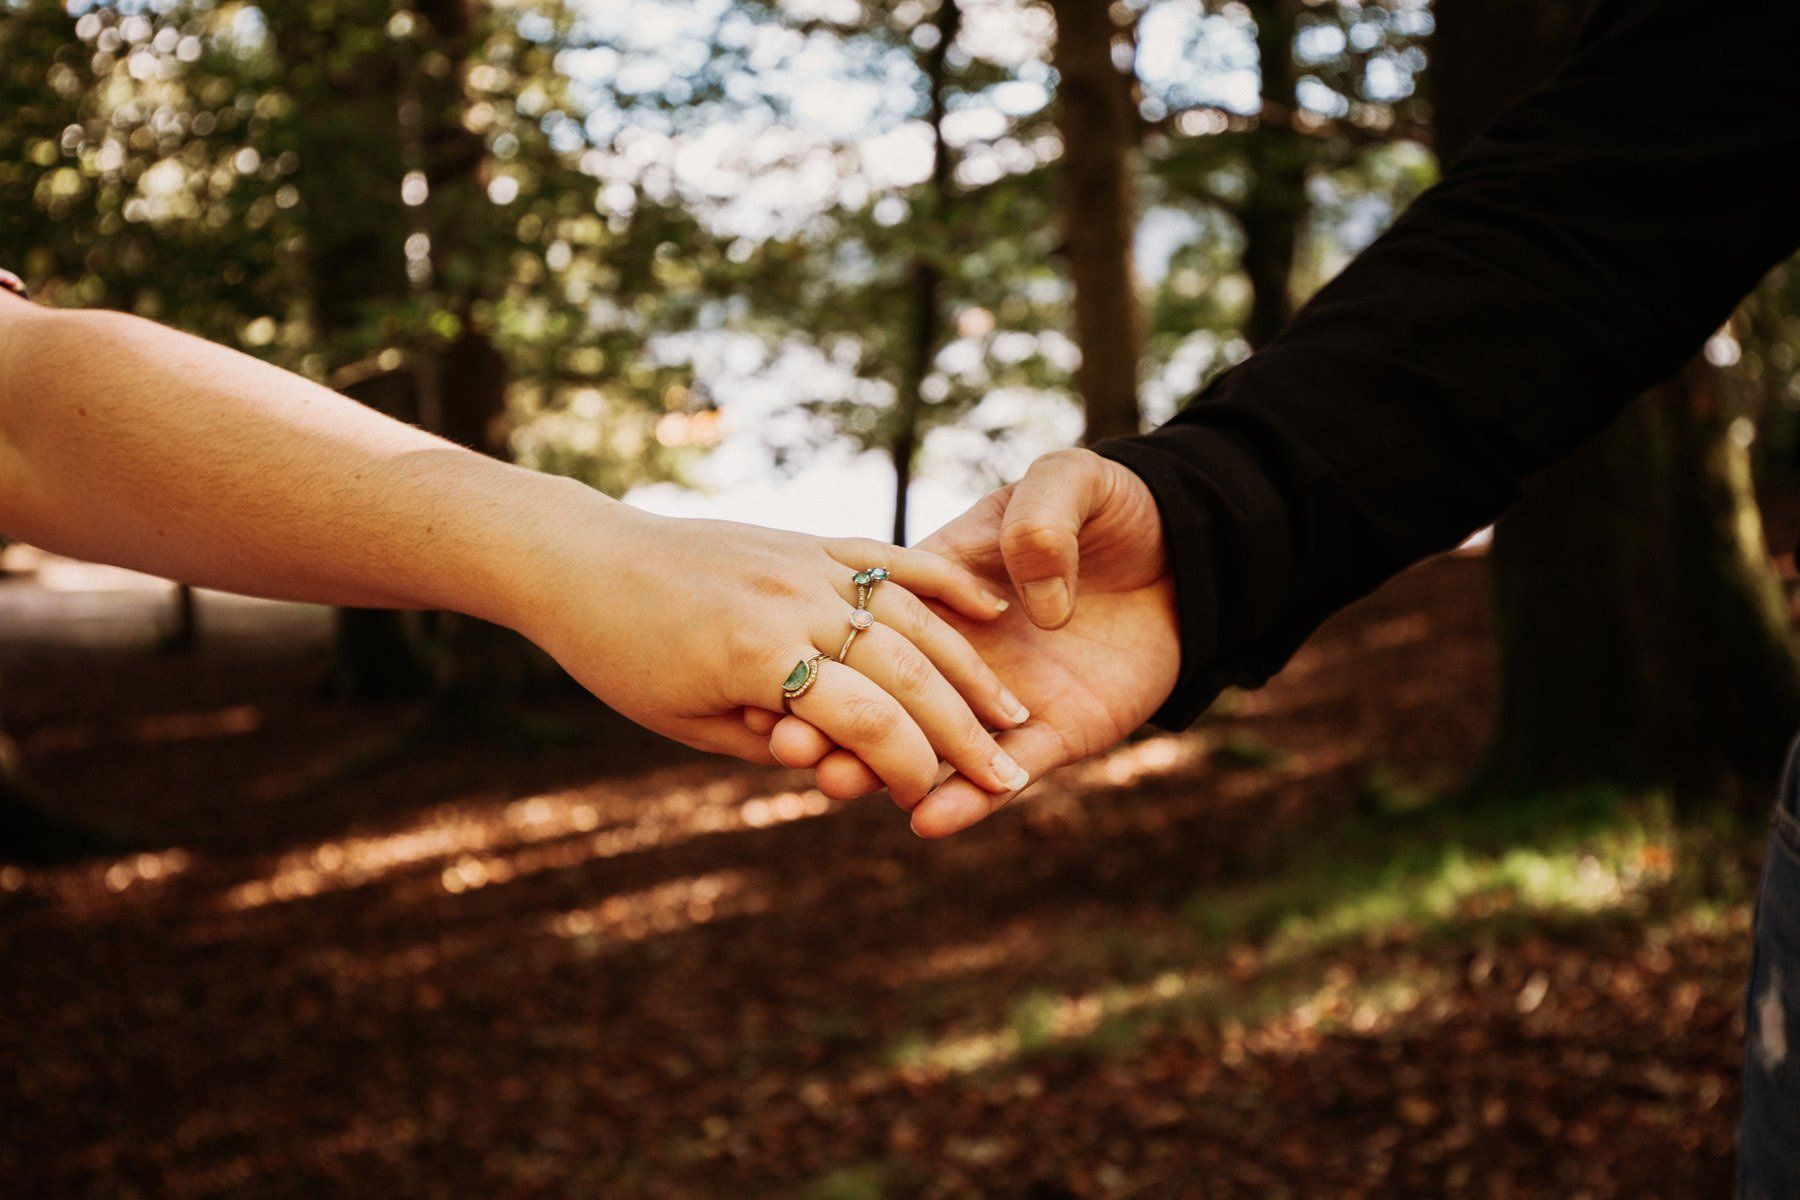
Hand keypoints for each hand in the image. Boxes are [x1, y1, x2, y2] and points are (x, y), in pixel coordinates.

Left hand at [521, 503, 1031, 807]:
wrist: (582, 560)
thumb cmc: (621, 658)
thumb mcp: (691, 723)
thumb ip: (773, 740)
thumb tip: (849, 759)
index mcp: (756, 656)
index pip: (864, 721)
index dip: (909, 769)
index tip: (937, 804)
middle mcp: (791, 600)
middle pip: (905, 670)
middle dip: (964, 730)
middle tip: (1009, 774)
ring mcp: (805, 562)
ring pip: (913, 616)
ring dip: (969, 668)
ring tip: (1011, 712)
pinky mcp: (808, 539)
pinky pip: (891, 559)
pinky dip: (944, 583)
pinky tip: (990, 608)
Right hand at [763, 448, 1181, 835]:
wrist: (1191, 551)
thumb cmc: (1117, 505)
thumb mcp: (1066, 485)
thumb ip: (1038, 525)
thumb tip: (1026, 607)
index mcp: (947, 585)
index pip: (879, 623)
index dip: (833, 645)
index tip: (787, 666)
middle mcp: (964, 652)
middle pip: (889, 692)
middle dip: (835, 720)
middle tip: (791, 745)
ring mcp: (1005, 700)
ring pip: (933, 746)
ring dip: (884, 770)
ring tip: (838, 785)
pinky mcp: (1057, 735)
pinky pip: (1008, 775)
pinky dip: (970, 801)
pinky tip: (931, 820)